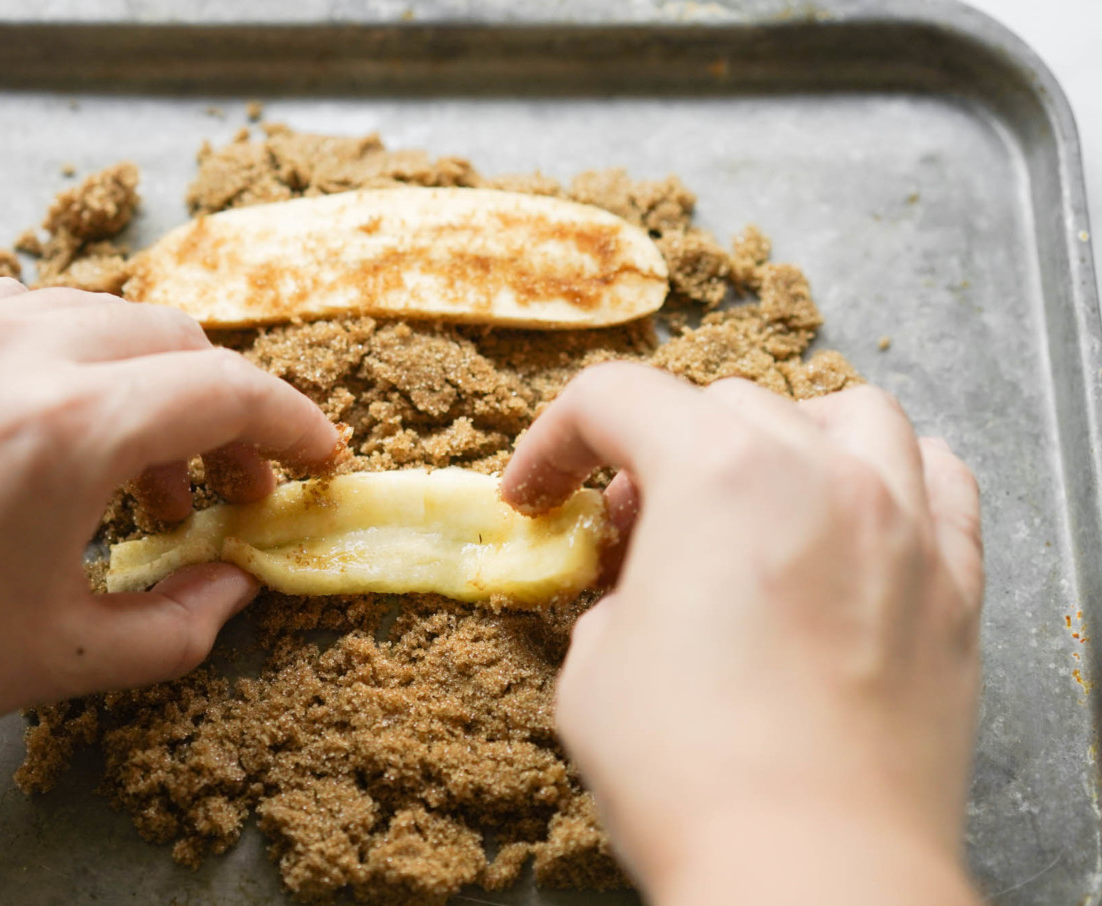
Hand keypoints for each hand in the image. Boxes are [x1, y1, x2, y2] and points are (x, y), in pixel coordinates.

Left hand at [0, 279, 338, 772]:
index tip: (321, 460)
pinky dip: (76, 361)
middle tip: (229, 493)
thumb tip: (238, 586)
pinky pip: (27, 315)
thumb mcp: (56, 656)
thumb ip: (178, 624)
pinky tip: (58, 432)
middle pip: (176, 343)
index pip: (227, 391)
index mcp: (67, 426)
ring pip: (104, 319)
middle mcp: (18, 350)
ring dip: (151, 386)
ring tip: (140, 478)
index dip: (293, 425)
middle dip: (226, 413)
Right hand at [501, 364, 983, 905]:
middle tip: (626, 531)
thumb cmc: (688, 771)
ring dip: (783, 438)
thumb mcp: (595, 666)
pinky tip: (857, 516)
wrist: (812, 871)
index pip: (615, 399)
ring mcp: (902, 524)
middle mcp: (822, 472)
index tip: (534, 497)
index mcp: (716, 472)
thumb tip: (643, 587)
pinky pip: (939, 481)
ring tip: (750, 497)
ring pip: (850, 416)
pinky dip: (890, 476)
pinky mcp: (955, 587)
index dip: (551, 443)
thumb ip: (613, 592)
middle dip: (656, 454)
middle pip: (725, 405)